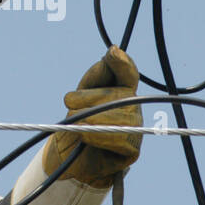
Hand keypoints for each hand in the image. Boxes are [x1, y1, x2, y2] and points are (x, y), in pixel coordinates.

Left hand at [44, 46, 142, 187]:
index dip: (122, 62)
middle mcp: (133, 105)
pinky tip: (85, 135)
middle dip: (90, 98)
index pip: (128, 72)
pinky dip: (98, 136)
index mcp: (122, 88)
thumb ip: (99, 72)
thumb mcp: (82, 91)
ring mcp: (136, 127)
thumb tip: (115, 50)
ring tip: (74, 121)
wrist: (69, 153)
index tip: (113, 53)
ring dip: (91, 118)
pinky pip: (120, 138)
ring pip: (120, 117)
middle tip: (69, 103)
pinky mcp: (132, 148)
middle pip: (118, 96)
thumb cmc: (77, 117)